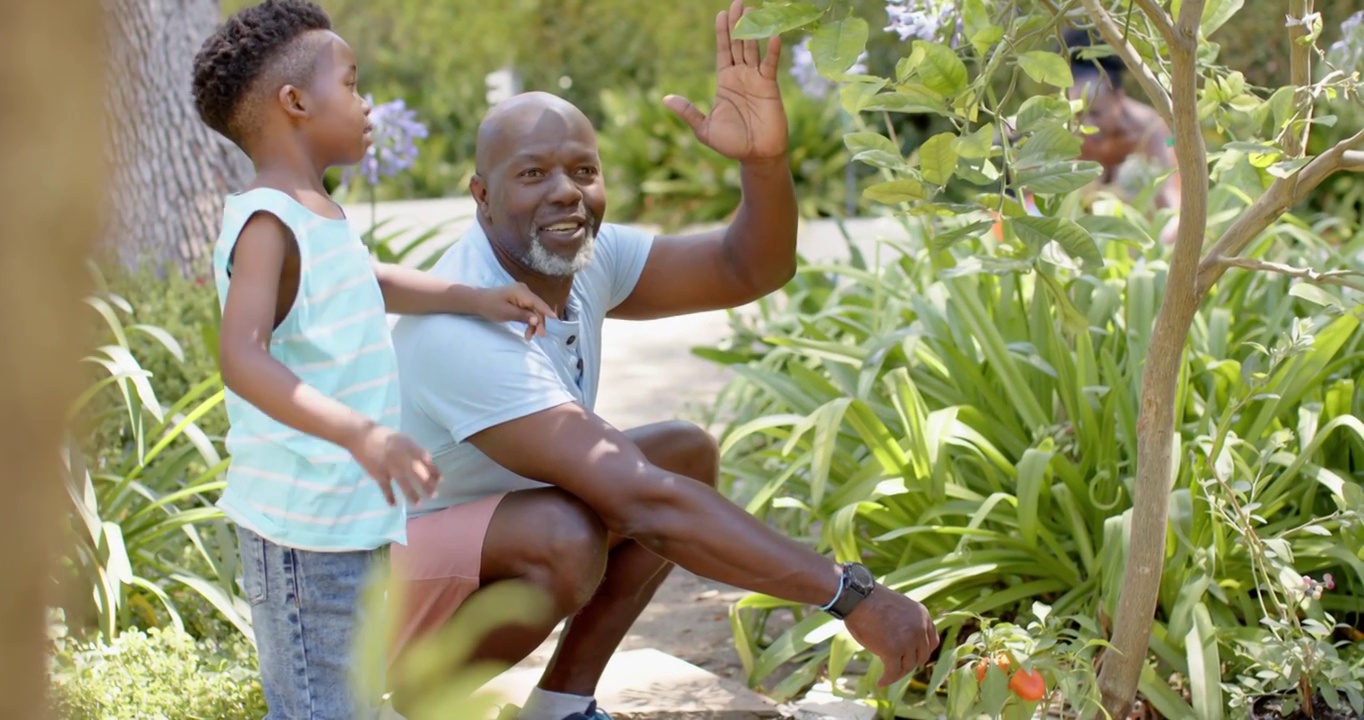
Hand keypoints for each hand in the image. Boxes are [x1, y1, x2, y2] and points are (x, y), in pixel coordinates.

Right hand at [345, 424, 439, 505]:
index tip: (441, 480)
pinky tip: (394, 504)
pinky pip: (385, 487)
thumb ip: (415, 450)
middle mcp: (400, 456)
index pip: (425, 460)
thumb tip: (429, 462)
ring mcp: (388, 466)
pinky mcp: (377, 473)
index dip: (434, 471)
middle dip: (427, 484)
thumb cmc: (384, 437)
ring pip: (403, 482)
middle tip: (434, 494)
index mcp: (408, 446)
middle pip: (417, 473)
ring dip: (412, 494)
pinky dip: (389, 496)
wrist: (360, 435)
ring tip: (419, 503)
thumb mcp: (403, 439)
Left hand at [478, 282, 553, 339]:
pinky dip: (529, 320)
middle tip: (539, 336)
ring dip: (533, 323)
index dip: (547, 311)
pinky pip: (529, 310)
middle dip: (539, 322)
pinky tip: (527, 330)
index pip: (537, 303)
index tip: (556, 319)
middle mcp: (524, 291)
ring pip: (534, 310)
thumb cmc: (490, 306)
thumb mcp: (506, 313)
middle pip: (537, 308)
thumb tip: (537, 320)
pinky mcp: (520, 299)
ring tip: (529, 336)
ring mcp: (523, 294)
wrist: (478, 301)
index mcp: (521, 292)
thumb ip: (523, 316)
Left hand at [663, 0, 787, 163]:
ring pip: (754, 49)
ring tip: (753, 10)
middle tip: (738, 2)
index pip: (723, 51)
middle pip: (739, 44)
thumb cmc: (731, 144)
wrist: (756, 156)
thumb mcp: (704, 129)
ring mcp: (756, 79)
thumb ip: (689, 112)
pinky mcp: (770, 87)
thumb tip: (666, 99)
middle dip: (738, 24)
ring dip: (754, 31)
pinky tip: (773, 36)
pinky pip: (770, 65)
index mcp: (725, 81)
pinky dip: (772, 51)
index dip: (722, 33)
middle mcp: (740, 76)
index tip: (721, 13)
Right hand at [843, 584, 939, 687]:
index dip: (922, 652)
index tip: (913, 658)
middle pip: (921, 656)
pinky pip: (893, 672)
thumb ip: (908, 623)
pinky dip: (887, 680)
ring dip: (897, 672)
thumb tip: (904, 644)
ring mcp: (908, 640)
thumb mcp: (899, 608)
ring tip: (886, 674)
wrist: (856, 597)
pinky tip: (880, 682)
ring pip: (907, 666)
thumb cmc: (870, 601)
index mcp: (923, 615)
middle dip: (909, 663)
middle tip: (896, 666)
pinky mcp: (893, 651)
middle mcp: (919, 629)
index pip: (932, 642)